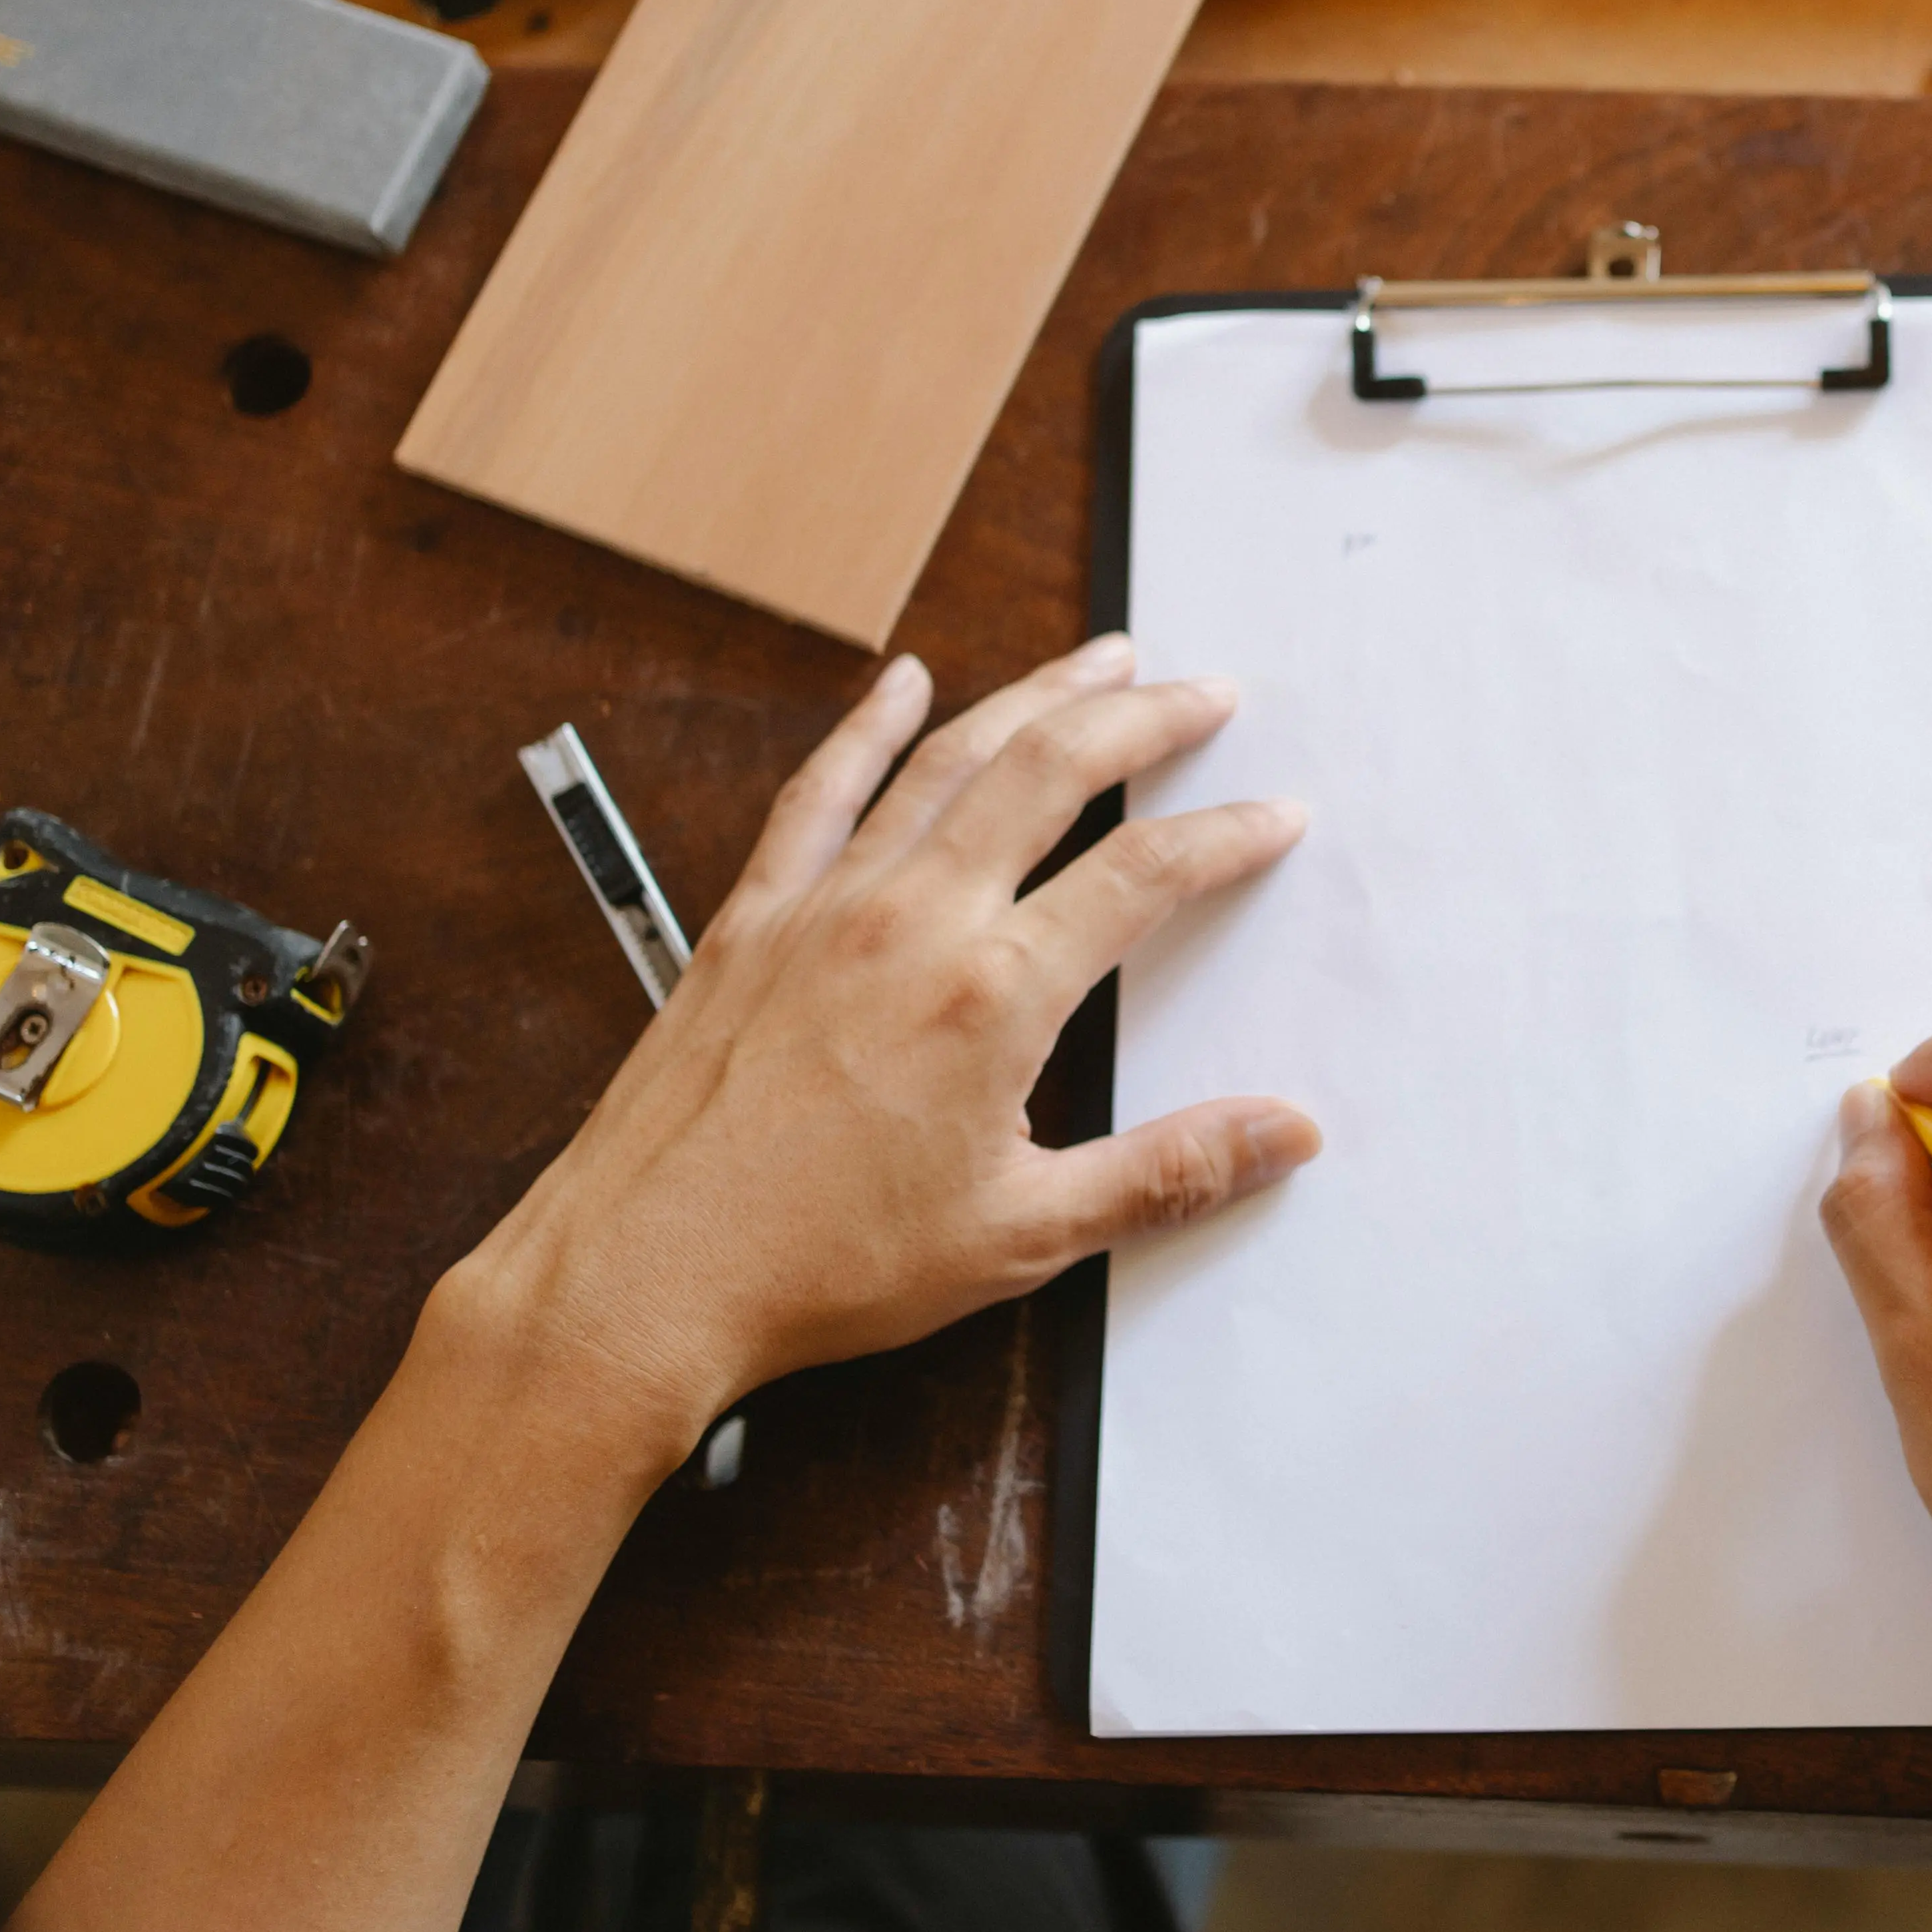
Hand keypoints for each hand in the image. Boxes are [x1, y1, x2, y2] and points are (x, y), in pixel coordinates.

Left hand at [447, 635, 1317, 1447]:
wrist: (646, 1273)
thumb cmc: (825, 1264)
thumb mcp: (1025, 1236)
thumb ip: (1168, 1173)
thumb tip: (1286, 1135)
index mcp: (994, 994)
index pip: (1144, 876)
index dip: (1226, 836)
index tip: (1274, 814)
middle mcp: (916, 918)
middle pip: (1054, 770)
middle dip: (1145, 717)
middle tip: (1206, 692)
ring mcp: (827, 904)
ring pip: (950, 757)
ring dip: (1035, 694)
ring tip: (1101, 658)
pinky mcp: (754, 917)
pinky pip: (821, 790)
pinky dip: (867, 724)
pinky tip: (903, 680)